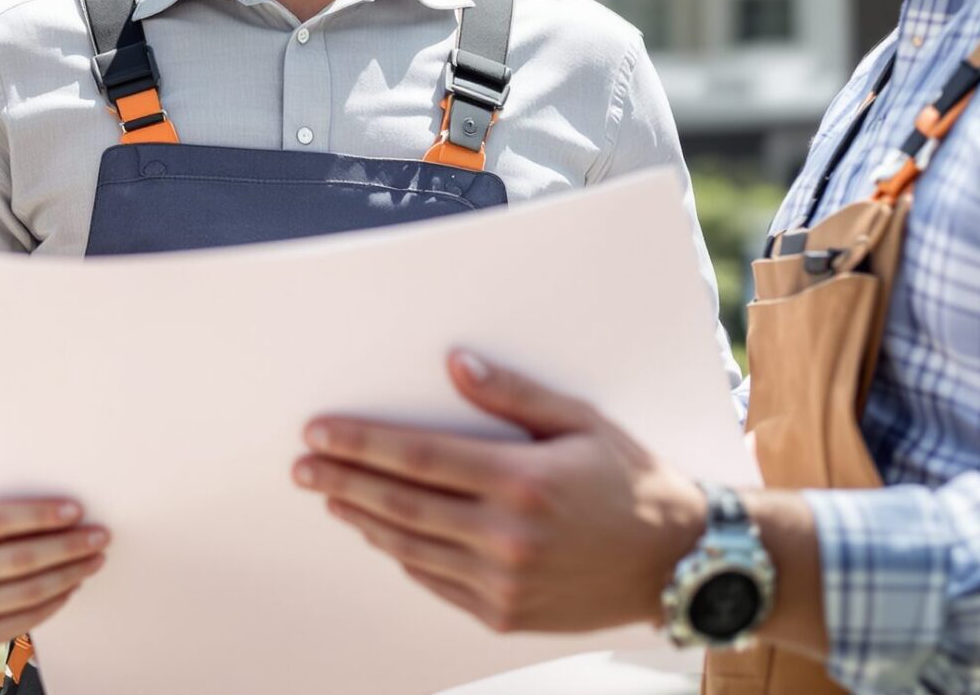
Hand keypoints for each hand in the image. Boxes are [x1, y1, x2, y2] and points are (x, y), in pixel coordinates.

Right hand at [0, 498, 108, 655]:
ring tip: (94, 559)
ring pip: (29, 591)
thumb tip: (50, 509)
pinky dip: (54, 601)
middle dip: (68, 546)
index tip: (76, 510)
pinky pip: (25, 619)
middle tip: (101, 535)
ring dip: (70, 574)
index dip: (41, 515)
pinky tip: (71, 586)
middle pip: (21, 558)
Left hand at [293, 350, 704, 633]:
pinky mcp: (505, 614)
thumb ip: (512, 394)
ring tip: (330, 496)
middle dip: (342, 480)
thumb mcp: (580, 422)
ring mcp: (504, 581)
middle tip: (302, 466)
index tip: (319, 432)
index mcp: (522, 481)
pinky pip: (435, 582)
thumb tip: (454, 365)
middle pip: (400, 504)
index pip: (418, 458)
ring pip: (410, 547)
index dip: (361, 443)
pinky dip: (401, 556)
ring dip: (362, 519)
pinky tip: (380, 533)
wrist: (677, 562)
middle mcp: (507, 536)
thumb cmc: (631, 482)